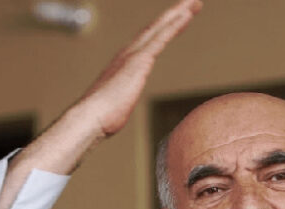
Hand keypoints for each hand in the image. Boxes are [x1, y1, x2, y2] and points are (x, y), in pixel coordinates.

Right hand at [0, 0, 200, 208]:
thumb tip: (107, 121)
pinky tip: (188, 14)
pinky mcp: (139, 61)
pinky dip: (175, 23)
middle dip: (174, 15)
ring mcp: (133, 55)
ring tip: (195, 3)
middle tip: (192, 4)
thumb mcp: (113, 111)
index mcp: (124, 65)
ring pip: (160, 28)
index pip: (148, 43)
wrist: (89, 120)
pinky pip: (162, 37)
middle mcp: (128, 54)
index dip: (162, 30)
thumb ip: (114, 108)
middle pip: (155, 29)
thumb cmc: (99, 121)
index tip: (176, 21)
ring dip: (178, 14)